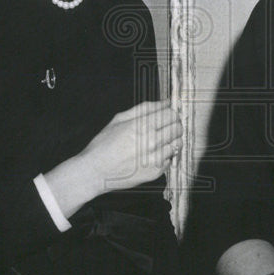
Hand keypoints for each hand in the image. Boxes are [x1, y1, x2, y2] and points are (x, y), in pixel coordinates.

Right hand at [45, 100, 180, 216]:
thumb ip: (145, 109)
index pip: (172, 114)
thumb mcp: (120, 119)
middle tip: (164, 128)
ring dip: (170, 142)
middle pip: (178, 129)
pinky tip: (149, 156)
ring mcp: (155, 158)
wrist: (95, 171)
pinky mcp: (156, 172)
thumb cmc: (104, 144)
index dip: (171, 113)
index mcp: (143, 126)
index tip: (167, 116)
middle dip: (173, 126)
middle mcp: (152, 142)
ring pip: (177, 144)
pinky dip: (163, 157)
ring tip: (156, 143)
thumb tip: (165, 102)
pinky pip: (169, 160)